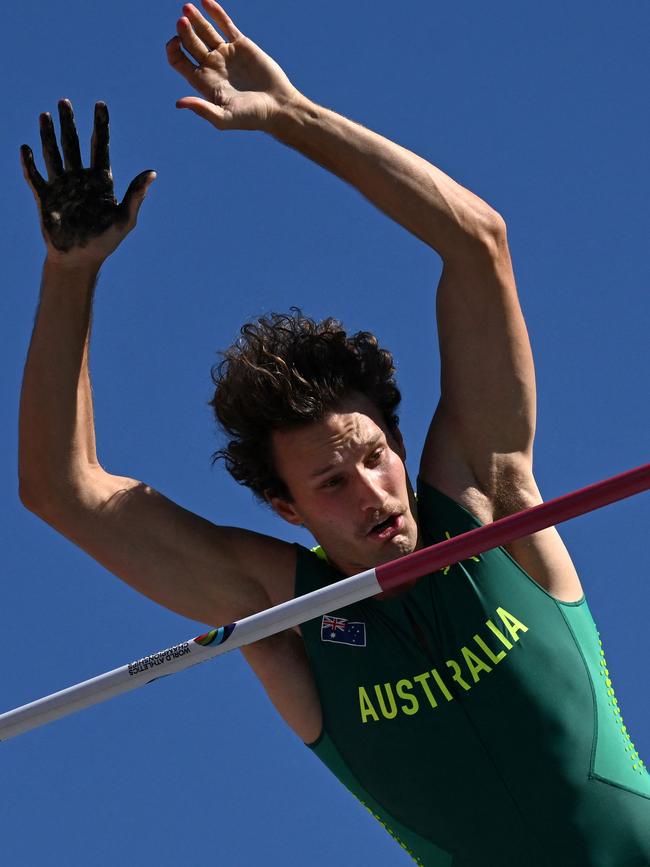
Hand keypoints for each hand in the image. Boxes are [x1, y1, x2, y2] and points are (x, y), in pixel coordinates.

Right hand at [21, 100, 154, 265]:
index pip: (101, 146)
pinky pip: (35, 177)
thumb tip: (152, 173)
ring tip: (45, 115)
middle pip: (74, 144)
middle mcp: (80, 179)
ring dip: (48, 135)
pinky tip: (25, 148)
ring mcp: (62, 186)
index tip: (100, 105)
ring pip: (53, 154)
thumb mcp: (125, 219)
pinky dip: (29, 163)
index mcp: (101, 181)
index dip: (100, 125)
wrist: (79, 260)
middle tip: (64, 101)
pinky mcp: (45, 198)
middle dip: (69, 123)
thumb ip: (136, 195)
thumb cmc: (105, 242)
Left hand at [166, 1, 300, 131]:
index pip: (179, 61)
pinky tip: (205, 1)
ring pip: (205, 31)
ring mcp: (226, 54)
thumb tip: (178, 103)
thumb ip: (202, 110)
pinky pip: (226, 25)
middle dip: (184, 31)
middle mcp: (212, 66)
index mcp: (204, 82)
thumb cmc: (252, 117)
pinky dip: (216, 12)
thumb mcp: (224, 118)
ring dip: (195, 19)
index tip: (175, 42)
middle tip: (182, 23)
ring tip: (187, 8)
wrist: (279, 107)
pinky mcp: (241, 45)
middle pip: (190, 43)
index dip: (173, 50)